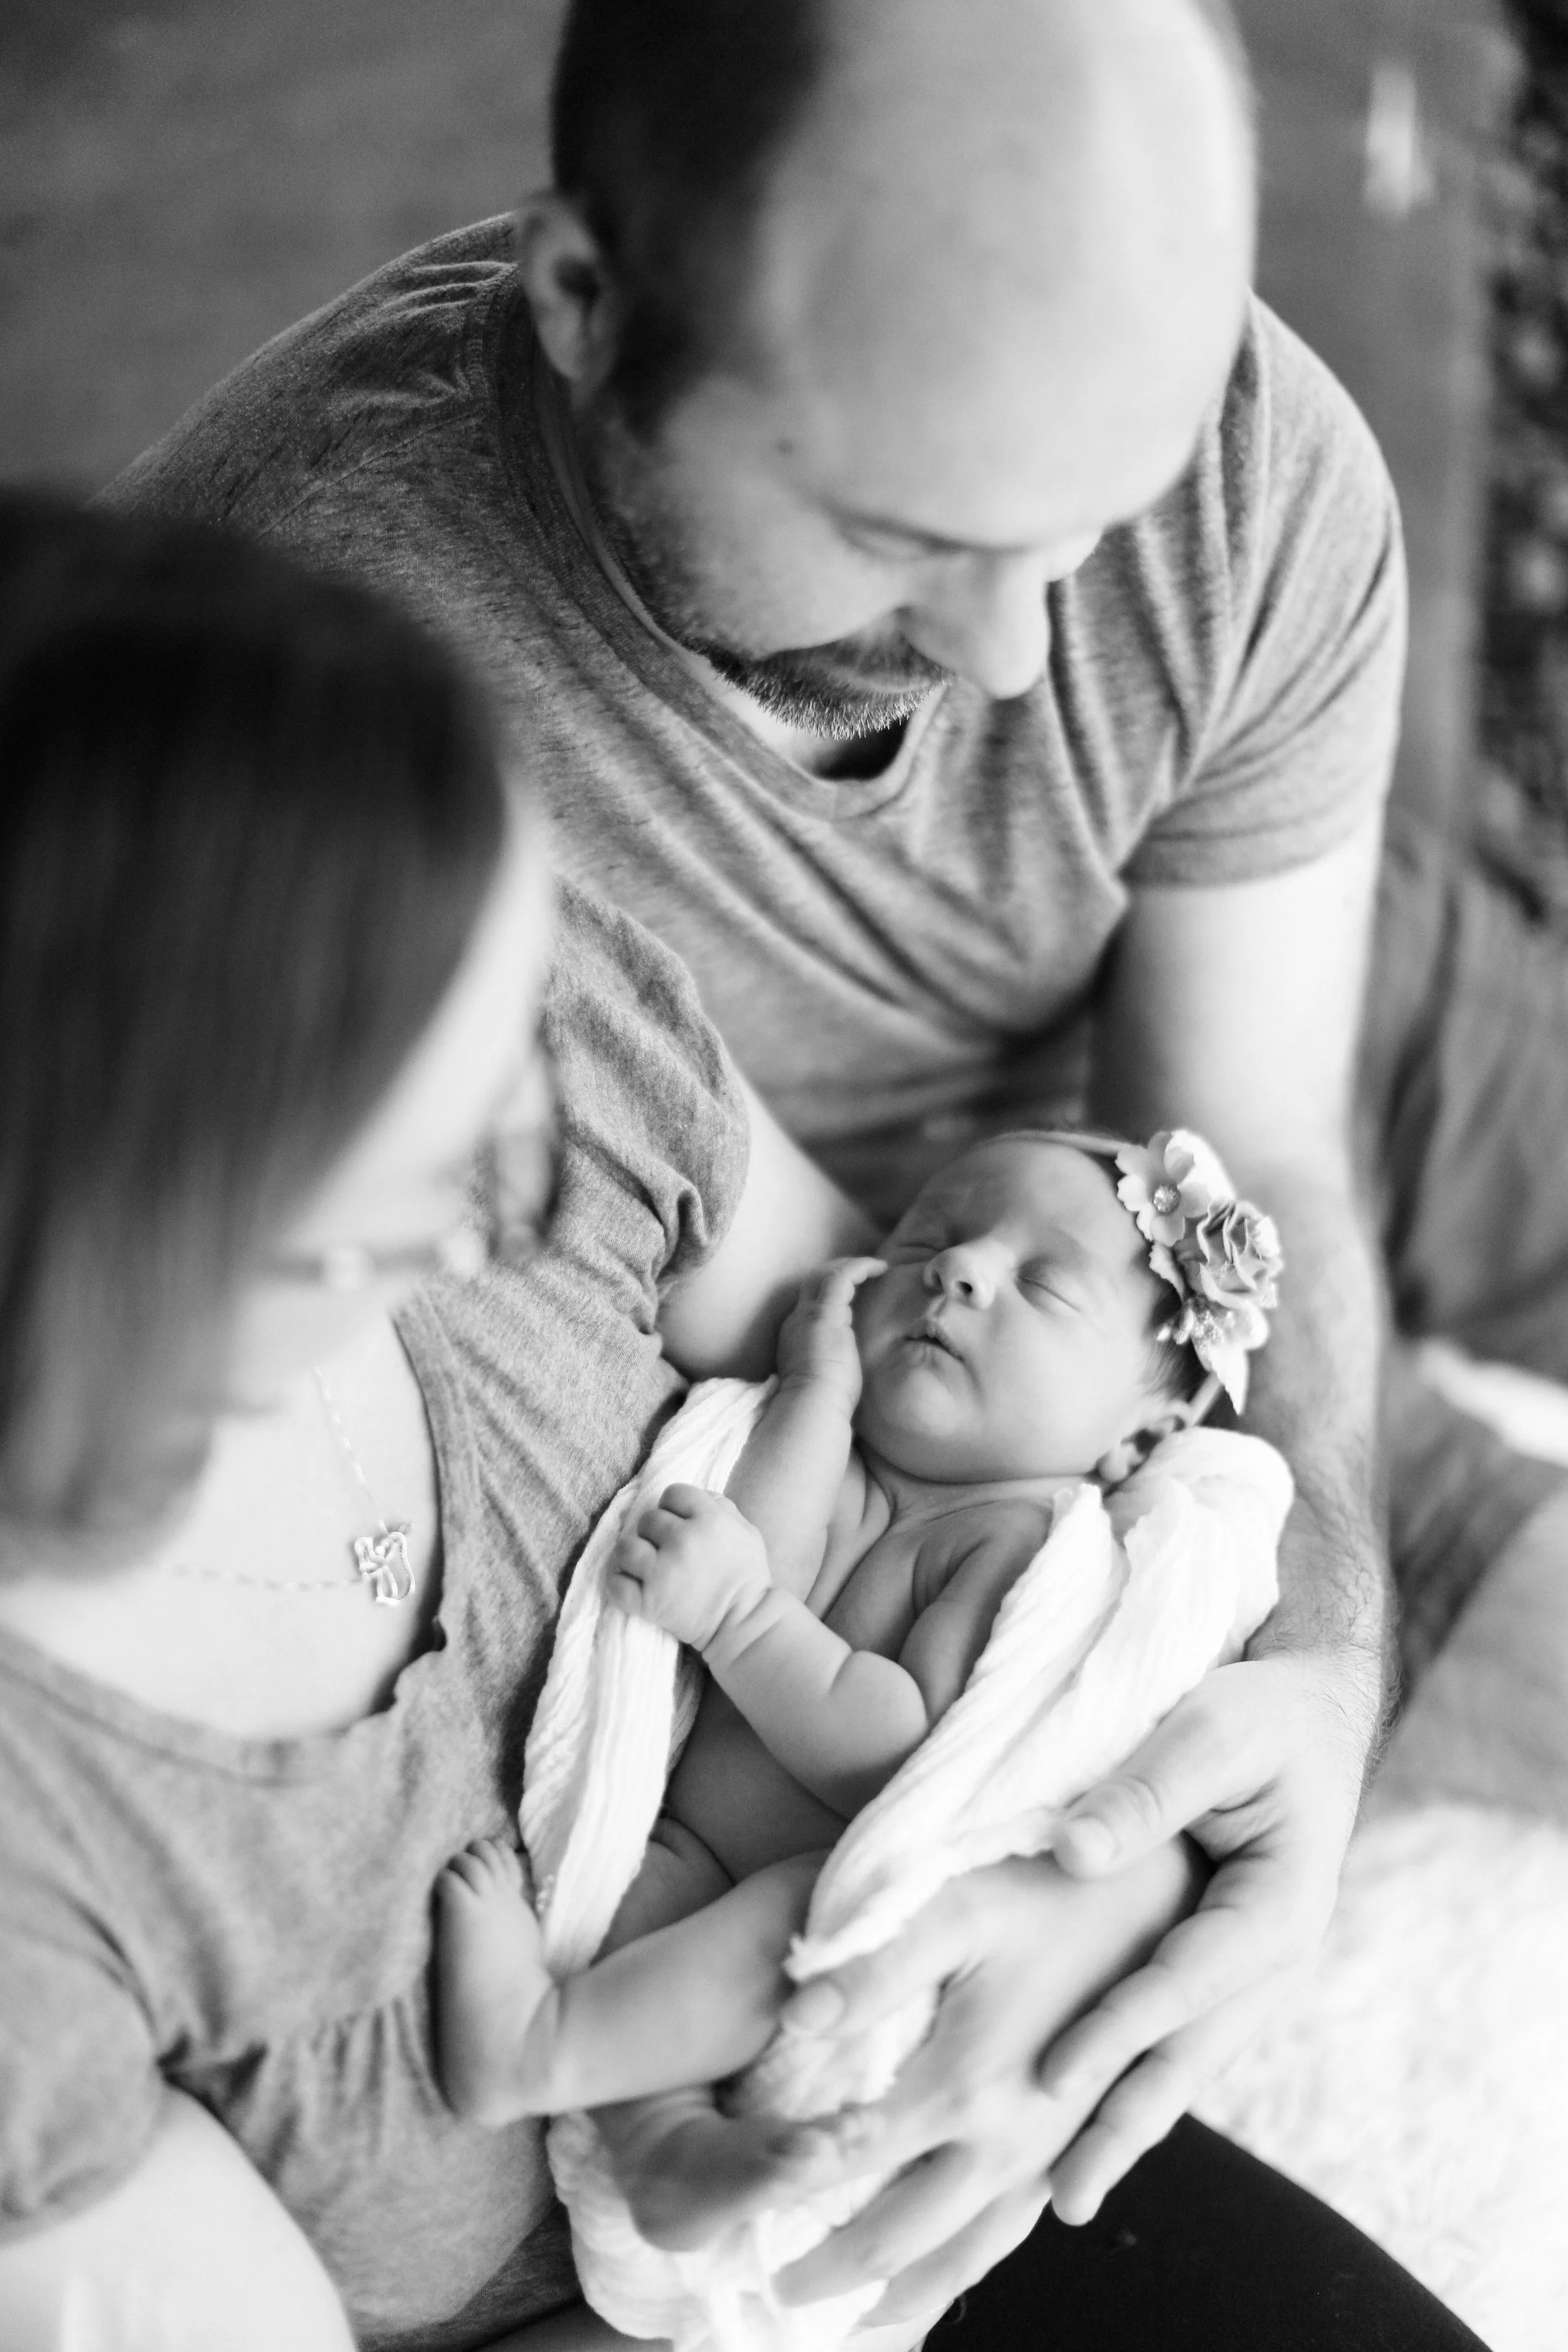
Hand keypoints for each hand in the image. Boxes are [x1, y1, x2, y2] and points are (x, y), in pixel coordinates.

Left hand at [608, 1484, 769, 1649]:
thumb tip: (697, 1495)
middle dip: (655, 1533)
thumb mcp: (747, 1531)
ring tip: (644, 1565)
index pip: (673, 1493)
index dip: (675, 1507)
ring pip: (625, 1547)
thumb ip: (722, 1506)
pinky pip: (615, 1583)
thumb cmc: (748, 1577)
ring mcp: (662, 1572)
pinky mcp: (648, 1602)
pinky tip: (631, 1584)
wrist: (744, 1625)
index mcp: (709, 1519)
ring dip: (632, 1555)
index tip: (680, 1524)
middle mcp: (683, 1540)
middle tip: (666, 1549)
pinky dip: (619, 1584)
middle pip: (648, 1519)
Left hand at [764, 1844, 1197, 2328]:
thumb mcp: (955, 1903)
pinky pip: (1017, 2225)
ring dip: (909, 2291)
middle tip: (779, 2299)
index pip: (848, 2163)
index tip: (740, 2234)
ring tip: (859, 2325)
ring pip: (970, 2250)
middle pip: (904, 2232)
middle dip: (838, 2273)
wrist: (1163, 1890)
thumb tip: (793, 2015)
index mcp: (964, 2085)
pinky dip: (970, 2261)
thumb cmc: (1046, 1885)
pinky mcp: (1080, 2137)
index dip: (787, 2199)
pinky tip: (952, 2271)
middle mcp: (1009, 2139)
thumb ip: (872, 1964)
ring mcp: (1051, 2147)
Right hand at [775, 1257, 886, 1406]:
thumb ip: (833, 1364)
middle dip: (837, 1270)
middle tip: (863, 1270)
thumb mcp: (827, 1377)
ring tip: (874, 1266)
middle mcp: (798, 1320)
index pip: (811, 1303)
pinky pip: (842, 1277)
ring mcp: (809, 1315)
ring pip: (825, 1274)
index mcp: (797, 1337)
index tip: (854, 1292)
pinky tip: (879, 1268)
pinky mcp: (825, 1313)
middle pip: (813, 1281)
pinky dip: (860, 1268)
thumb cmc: (824, 1404)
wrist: (811, 1407)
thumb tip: (847, 1369)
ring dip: (851, 1265)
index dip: (831, 1292)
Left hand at [1036, 1647, 1375, 2220]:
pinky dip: (1137, 2076)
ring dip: (1129, 2117)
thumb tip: (1074, 1852)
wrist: (1306, 1709)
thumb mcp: (1211, 1728)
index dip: (1120, 2030)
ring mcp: (1249, 1967)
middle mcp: (1274, 1956)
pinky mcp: (1218, 1960)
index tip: (1055, 2076)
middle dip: (1127, 2121)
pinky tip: (1088, 2119)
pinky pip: (1178, 2031)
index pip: (1189, 1984)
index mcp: (1283, 1908)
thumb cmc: (1260, 1711)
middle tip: (1063, 2198)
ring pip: (1186, 2056)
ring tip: (1067, 2194)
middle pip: (1194, 2052)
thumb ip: (1149, 1788)